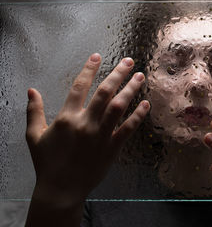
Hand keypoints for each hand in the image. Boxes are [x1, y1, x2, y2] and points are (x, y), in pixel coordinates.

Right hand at [25, 53, 148, 225]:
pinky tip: (145, 104)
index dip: (89, 69)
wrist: (61, 189)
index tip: (98, 56)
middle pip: (105, 92)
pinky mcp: (113, 147)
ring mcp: (101, 134)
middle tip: (129, 61)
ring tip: (140, 76)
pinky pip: (128, 128)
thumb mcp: (34, 136)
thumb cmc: (47, 162)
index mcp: (67, 117)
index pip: (79, 86)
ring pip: (119, 106)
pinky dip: (138, 115)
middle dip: (118, 73)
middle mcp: (86, 122)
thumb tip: (31, 90)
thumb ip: (34, 111)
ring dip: (131, 89)